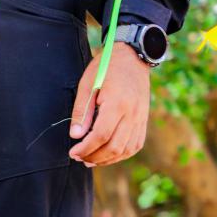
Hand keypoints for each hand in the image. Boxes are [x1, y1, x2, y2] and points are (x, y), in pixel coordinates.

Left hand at [69, 43, 150, 166]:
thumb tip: (75, 136)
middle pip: (114, 147)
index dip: (85, 148)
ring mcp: (141, 117)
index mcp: (118, 103)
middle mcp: (133, 113)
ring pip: (127, 149)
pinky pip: (136, 144)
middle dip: (94, 157)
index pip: (101, 136)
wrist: (133, 56)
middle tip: (78, 158)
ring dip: (107, 159)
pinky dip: (122, 154)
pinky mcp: (144, 119)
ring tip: (90, 160)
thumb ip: (82, 111)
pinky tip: (108, 155)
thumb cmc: (106, 67)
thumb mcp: (87, 84)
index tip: (72, 152)